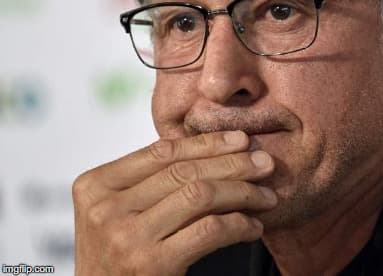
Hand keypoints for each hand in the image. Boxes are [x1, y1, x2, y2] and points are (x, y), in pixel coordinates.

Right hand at [73, 131, 276, 275]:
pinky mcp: (152, 264)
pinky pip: (209, 230)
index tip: (239, 140)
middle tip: (264, 163)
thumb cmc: (115, 259)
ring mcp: (126, 236)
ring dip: (242, 192)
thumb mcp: (117, 213)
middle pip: (185, 171)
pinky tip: (253, 226)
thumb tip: (216, 149)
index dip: (207, 143)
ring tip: (266, 196)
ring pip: (200, 195)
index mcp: (95, 185)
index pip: (163, 152)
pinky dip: (238, 224)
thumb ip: (150, 182)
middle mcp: (106, 209)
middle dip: (233, 164)